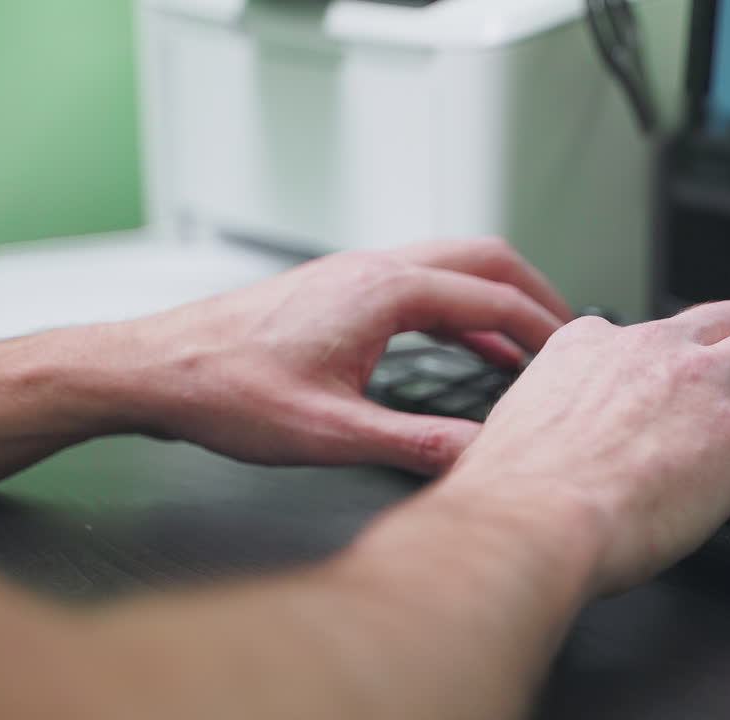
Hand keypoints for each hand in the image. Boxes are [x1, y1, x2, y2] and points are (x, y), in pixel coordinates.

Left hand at [119, 238, 571, 474]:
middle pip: (482, 258)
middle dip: (533, 291)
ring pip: (452, 265)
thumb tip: (478, 458)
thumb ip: (414, 443)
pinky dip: (459, 308)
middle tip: (567, 330)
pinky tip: (464, 344)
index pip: (491, 298)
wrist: (156, 369)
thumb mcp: (330, 432)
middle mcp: (374, 269)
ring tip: (528, 338)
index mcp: (384, 291)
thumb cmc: (226, 388)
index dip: (542, 326)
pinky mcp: (340, 289)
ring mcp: (355, 273)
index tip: (573, 351)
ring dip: (496, 296)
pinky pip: (422, 284)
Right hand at [441, 301, 729, 595]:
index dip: (671, 357)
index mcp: (592, 345)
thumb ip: (534, 420)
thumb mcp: (511, 430)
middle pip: (725, 317)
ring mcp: (703, 387)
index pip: (649, 331)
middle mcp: (653, 350)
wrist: (531, 521)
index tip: (676, 381)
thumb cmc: (509, 493)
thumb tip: (514, 444)